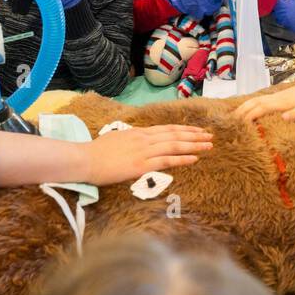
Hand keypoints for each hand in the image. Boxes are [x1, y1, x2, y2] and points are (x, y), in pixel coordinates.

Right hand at [83, 124, 213, 184]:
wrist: (84, 160)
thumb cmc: (96, 152)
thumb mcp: (116, 139)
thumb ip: (130, 139)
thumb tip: (138, 139)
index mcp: (139, 132)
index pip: (167, 129)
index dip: (185, 129)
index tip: (198, 130)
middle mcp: (144, 139)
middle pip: (175, 135)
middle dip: (195, 135)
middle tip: (211, 136)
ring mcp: (143, 151)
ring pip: (174, 145)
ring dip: (194, 145)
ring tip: (209, 145)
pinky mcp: (140, 165)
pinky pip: (166, 161)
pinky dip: (182, 159)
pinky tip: (194, 158)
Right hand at [236, 72, 294, 122]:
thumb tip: (282, 119)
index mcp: (280, 103)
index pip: (259, 109)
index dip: (248, 117)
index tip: (238, 125)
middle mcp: (275, 98)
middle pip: (253, 103)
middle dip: (241, 111)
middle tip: (230, 121)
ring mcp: (277, 96)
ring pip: (256, 100)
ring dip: (245, 106)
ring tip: (235, 114)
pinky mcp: (280, 96)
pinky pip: (261, 100)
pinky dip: (252, 103)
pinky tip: (251, 107)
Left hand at [270, 0, 294, 31]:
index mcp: (283, 7)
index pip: (272, 4)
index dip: (274, 0)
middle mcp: (284, 17)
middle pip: (275, 12)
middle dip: (278, 8)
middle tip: (285, 3)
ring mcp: (289, 24)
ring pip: (280, 19)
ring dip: (282, 14)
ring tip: (290, 9)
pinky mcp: (294, 29)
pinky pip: (286, 24)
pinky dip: (288, 20)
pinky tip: (294, 14)